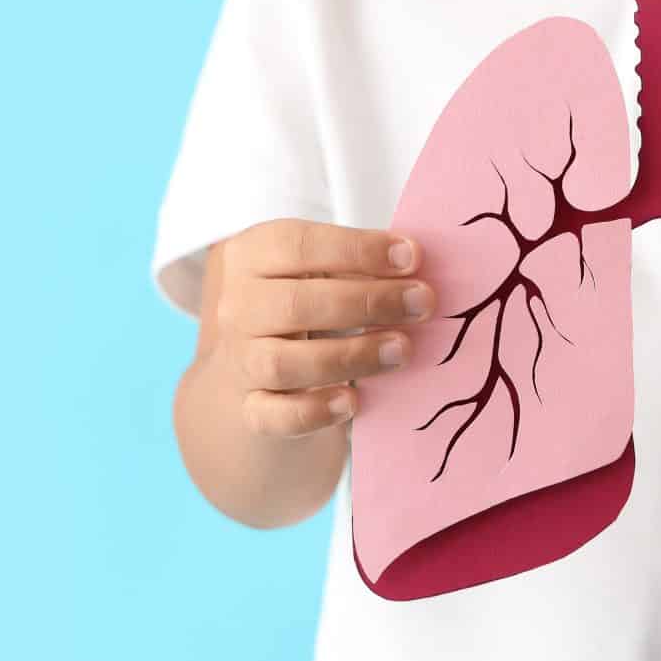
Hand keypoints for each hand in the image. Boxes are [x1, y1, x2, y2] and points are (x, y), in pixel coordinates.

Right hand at [213, 219, 436, 439]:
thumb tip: (416, 267)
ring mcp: (240, 360)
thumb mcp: (323, 271)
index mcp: (252, 257)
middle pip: (294, 303)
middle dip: (367, 302)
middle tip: (422, 303)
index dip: (357, 249)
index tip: (412, 257)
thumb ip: (360, 266)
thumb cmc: (306, 302)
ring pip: (282, 362)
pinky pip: (272, 415)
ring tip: (401, 350)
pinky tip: (352, 403)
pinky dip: (312, 411)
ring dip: (349, 356)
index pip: (298, 245)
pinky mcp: (249, 409)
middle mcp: (238, 307)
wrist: (258, 366)